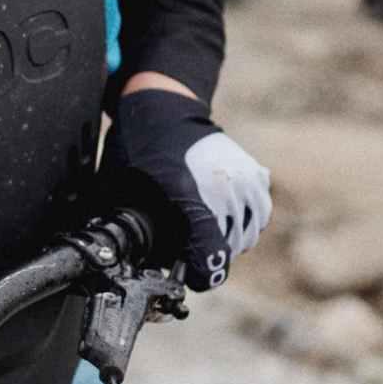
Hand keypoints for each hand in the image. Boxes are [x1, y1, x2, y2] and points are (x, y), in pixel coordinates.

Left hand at [114, 88, 271, 290]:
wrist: (165, 107)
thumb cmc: (140, 150)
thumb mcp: (124, 190)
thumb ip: (138, 230)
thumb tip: (142, 264)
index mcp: (188, 194)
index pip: (210, 253)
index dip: (200, 274)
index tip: (189, 276)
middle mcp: (222, 188)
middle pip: (227, 249)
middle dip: (205, 255)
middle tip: (185, 247)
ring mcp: (244, 180)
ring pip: (246, 236)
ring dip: (226, 240)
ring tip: (202, 230)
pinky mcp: (256, 175)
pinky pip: (258, 216)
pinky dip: (243, 222)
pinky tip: (221, 215)